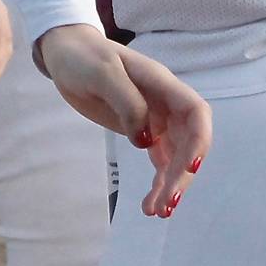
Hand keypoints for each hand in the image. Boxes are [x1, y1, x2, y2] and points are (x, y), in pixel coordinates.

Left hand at [35, 23, 210, 217]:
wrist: (65, 53)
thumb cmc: (84, 57)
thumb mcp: (102, 73)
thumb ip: (127, 102)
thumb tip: (145, 140)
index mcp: (161, 84)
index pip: (195, 113)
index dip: (200, 140)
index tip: (191, 167)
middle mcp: (164, 103)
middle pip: (188, 142)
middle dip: (182, 174)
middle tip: (166, 203)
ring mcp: (154, 117)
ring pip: (175, 156)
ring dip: (171, 184)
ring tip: (157, 212)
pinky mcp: (139, 129)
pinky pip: (158, 159)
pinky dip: (158, 182)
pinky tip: (149, 204)